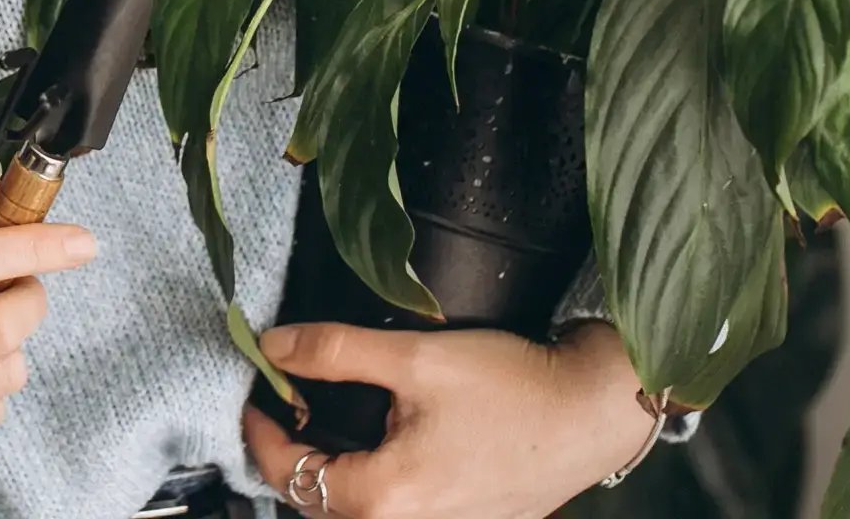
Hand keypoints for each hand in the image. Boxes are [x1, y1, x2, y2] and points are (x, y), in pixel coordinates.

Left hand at [240, 319, 653, 518]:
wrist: (594, 410)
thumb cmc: (514, 387)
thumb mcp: (414, 358)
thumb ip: (335, 352)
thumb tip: (273, 346)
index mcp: (385, 497)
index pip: (289, 473)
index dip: (261, 432)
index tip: (254, 396)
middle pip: (320, 502)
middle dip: (294, 456)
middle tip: (285, 406)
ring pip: (358, 511)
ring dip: (332, 473)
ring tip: (324, 423)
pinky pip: (398, 511)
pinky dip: (374, 484)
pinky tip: (380, 446)